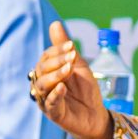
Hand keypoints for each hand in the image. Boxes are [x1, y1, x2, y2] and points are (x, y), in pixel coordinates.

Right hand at [29, 20, 112, 138]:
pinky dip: (55, 94)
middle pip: (41, 70)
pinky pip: (49, 103)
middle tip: (72, 56)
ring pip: (42, 85)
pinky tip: (62, 87)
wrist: (96, 114)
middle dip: (56, 61)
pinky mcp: (54, 114)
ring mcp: (46, 100)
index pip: (45, 58)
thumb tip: (54, 24)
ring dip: (55, 75)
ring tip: (68, 69)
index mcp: (47, 72)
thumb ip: (65, 48)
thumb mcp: (78, 65)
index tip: (72, 45)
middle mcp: (43, 85)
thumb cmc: (85, 90)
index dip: (57, 50)